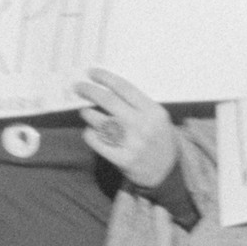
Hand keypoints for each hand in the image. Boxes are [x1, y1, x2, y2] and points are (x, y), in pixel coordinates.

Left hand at [76, 69, 180, 189]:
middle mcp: (143, 125)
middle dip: (88, 90)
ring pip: (97, 119)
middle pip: (107, 100)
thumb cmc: (159, 140)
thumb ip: (137, 104)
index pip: (123, 87)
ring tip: (88, 114)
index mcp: (153, 112)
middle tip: (78, 87)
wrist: (169, 172)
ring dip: (87, 113)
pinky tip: (93, 132)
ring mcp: (132, 143)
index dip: (104, 77)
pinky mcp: (121, 158)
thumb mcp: (157, 118)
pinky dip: (89, 132)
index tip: (91, 73)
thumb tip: (105, 87)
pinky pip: (94, 138)